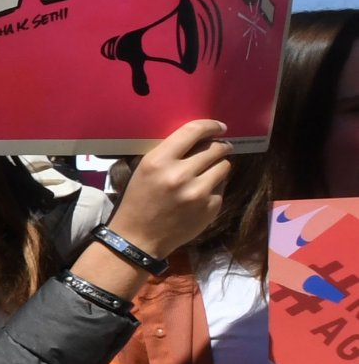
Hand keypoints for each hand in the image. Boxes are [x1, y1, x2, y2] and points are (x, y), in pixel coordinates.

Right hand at [106, 118, 231, 258]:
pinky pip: (222, 187)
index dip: (210, 126)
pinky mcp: (210, 207)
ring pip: (224, 166)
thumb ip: (169, 153)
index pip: (193, 131)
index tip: (219, 127)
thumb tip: (199, 139)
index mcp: (159, 161)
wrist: (139, 237)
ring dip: (218, 166)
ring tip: (208, 172)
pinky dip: (214, 187)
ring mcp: (198, 192)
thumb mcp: (144, 170)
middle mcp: (180, 174)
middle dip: (219, 147)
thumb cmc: (138, 200)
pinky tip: (201, 194)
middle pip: (215, 148)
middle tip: (217, 150)